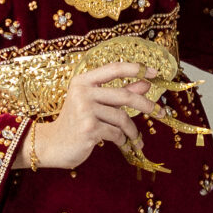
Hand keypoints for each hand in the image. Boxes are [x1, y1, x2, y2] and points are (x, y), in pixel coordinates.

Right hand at [28, 63, 152, 170]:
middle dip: (146, 105)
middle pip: (124, 95)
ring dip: (132, 130)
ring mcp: (84, 110)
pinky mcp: (89, 128)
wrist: (52, 144)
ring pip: (121, 118)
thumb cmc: (75, 122)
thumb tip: (145, 84)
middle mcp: (83, 92)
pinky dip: (122, 139)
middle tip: (161, 112)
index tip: (155, 72)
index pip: (114, 68)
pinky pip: (116, 133)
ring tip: (134, 138)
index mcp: (83, 81)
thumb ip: (119, 93)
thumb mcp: (95, 104)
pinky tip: (122, 144)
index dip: (136, 69)